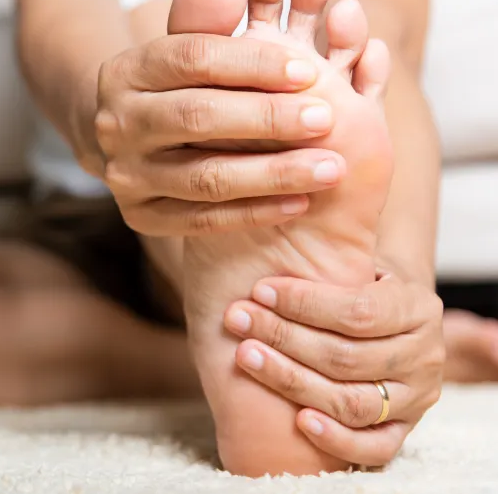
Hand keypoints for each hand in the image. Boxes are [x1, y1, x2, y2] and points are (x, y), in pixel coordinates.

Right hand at [93, 33, 348, 235]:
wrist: (130, 140)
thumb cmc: (176, 85)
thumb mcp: (187, 44)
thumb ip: (210, 9)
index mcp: (124, 72)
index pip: (191, 59)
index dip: (252, 62)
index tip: (309, 70)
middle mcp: (115, 124)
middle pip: (195, 118)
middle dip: (267, 118)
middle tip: (327, 118)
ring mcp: (124, 175)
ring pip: (203, 176)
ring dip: (273, 173)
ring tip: (331, 166)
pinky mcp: (140, 217)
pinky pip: (202, 220)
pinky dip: (254, 212)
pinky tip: (300, 201)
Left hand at [222, 271, 444, 466]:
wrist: (387, 321)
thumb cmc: (355, 287)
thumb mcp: (356, 264)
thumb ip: (330, 256)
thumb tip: (279, 217)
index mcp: (418, 308)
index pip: (358, 311)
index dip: (304, 303)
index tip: (259, 290)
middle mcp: (425, 356)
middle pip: (347, 358)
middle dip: (284, 337)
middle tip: (238, 320)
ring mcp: (417, 398)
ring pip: (352, 401)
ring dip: (291, 380)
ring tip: (246, 357)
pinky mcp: (403, 430)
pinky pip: (373, 447)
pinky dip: (335, 438)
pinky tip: (296, 420)